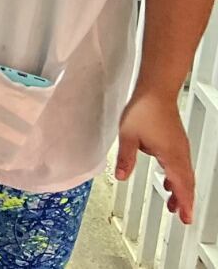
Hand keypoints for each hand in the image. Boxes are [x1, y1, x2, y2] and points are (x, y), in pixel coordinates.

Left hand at [117, 92, 195, 223]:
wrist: (156, 91)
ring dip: (180, 190)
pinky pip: (180, 165)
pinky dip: (176, 177)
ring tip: (173, 203)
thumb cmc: (144, 110)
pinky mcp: (176, 142)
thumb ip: (126, 158)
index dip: (184, 203)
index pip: (181, 185)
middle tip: (182, 216)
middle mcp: (179, 153)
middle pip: (186, 183)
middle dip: (184, 201)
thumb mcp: (128, 136)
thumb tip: (122, 176)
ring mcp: (180, 148)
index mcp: (171, 155)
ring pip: (184, 175)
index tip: (186, 218)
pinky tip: (168, 180)